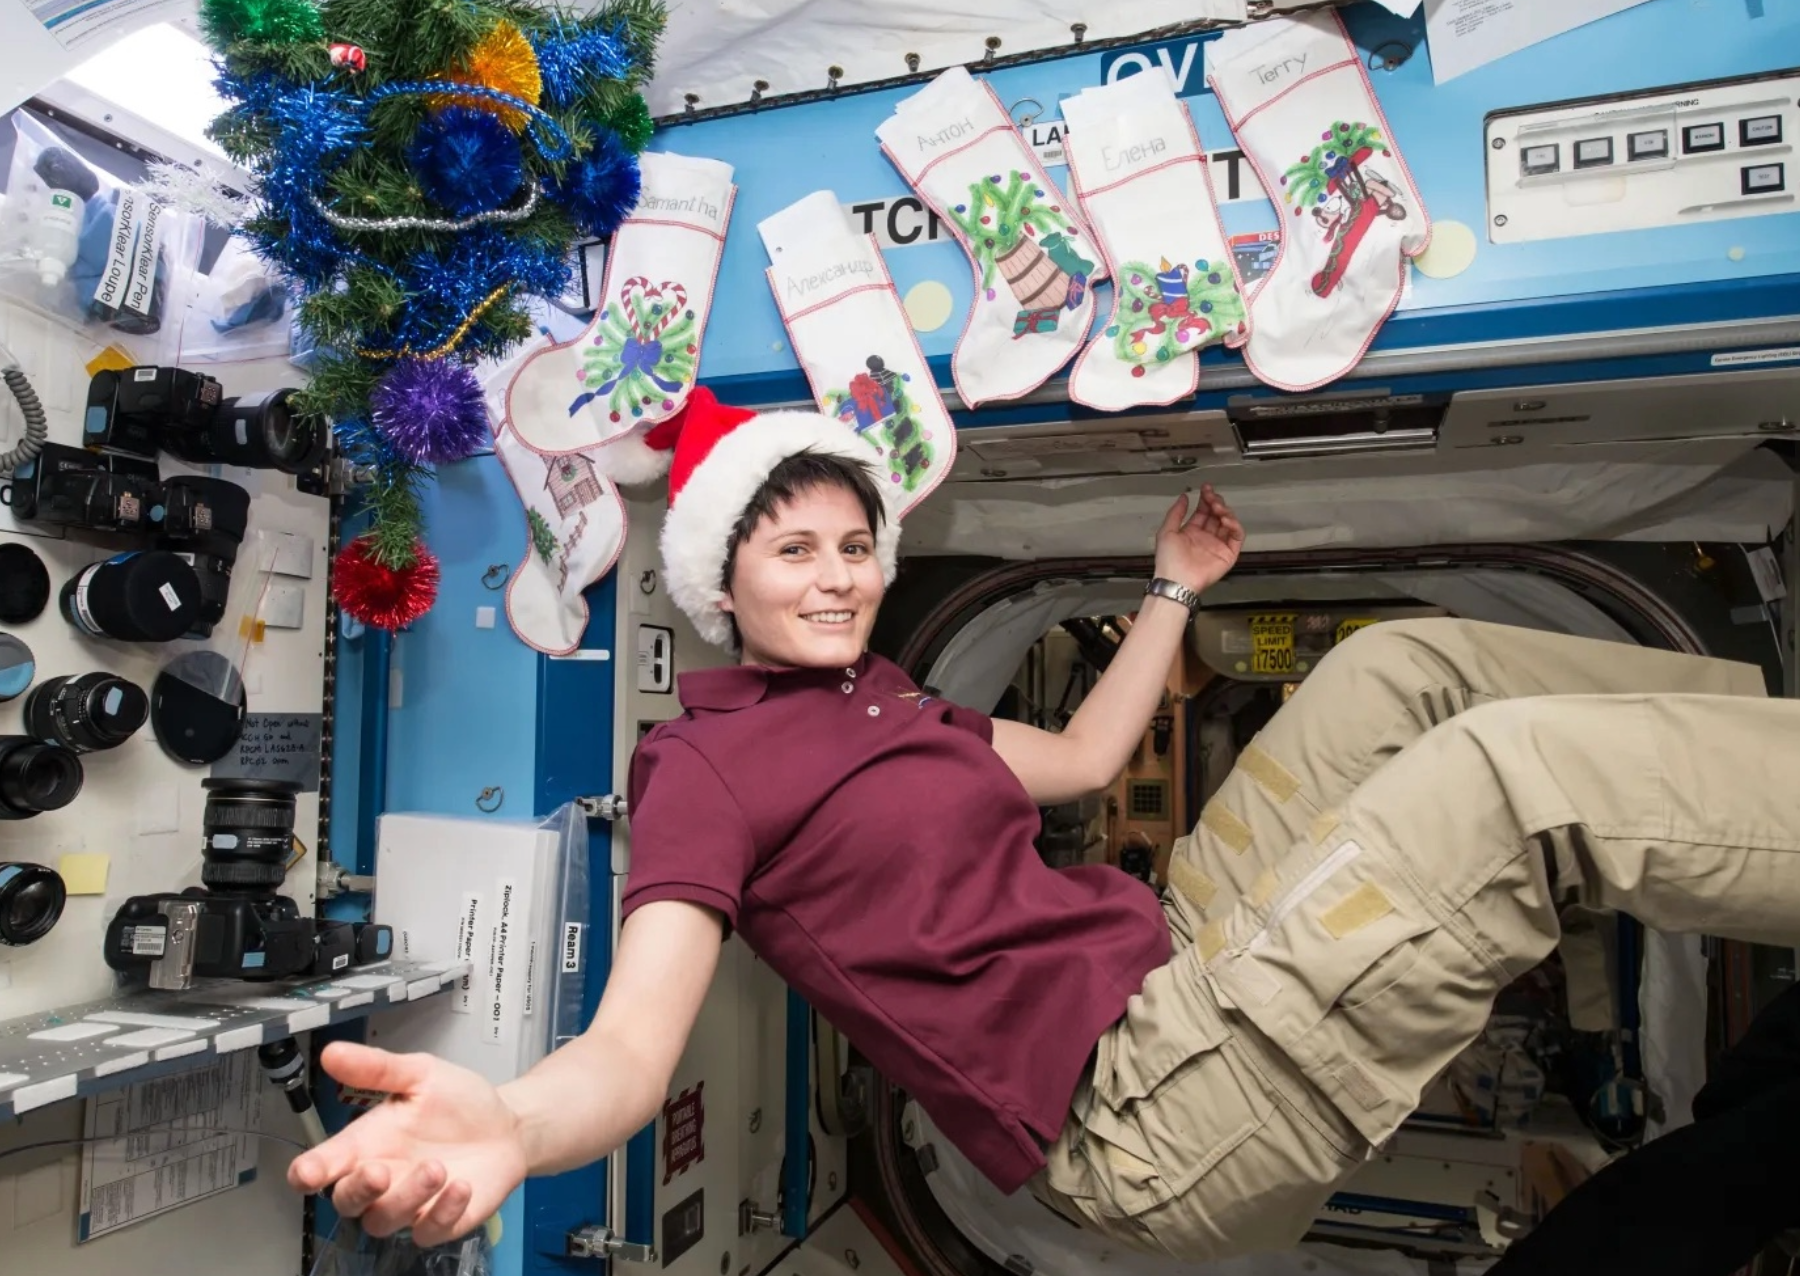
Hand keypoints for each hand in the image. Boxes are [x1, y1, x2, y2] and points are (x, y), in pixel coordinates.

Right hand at [286, 1041, 528, 1247]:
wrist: (507, 1124)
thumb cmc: (457, 1101)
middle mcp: (382, 1179)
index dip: (309, 1172)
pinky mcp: (439, 1222)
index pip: (324, 1165)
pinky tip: (461, 1187)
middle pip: (346, 1201)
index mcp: (367, 1143)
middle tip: (378, 1171)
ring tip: (437, 1167)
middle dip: (357, 1190)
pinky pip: (428, 1232)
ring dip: (407, 1198)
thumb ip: (377, 1068)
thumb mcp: (421, 1074)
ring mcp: (409, 1205)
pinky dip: (442, 1213)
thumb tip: (332, 1052)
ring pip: (383, 1220)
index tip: (307, 1172)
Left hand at [1154, 484, 1243, 594]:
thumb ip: (1176, 513)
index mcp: (1192, 531)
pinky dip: (1234, 525)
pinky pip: (1237, 536)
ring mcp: (1218, 545)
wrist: (1177, 580)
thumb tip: (1184, 496)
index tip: (1206, 488)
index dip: (1206, 499)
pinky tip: (1225, 519)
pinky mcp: (1229, 554)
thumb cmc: (1169, 558)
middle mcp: (1207, 536)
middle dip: (1216, 502)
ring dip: (1225, 512)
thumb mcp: (1167, 531)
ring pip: (1229, 523)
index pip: (1203, 511)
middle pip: (1217, 514)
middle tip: (1212, 497)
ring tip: (1217, 508)